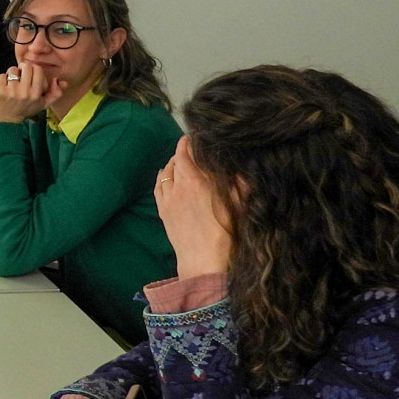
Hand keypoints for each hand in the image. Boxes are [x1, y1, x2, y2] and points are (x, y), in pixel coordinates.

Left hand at [0, 62, 64, 123]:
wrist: (7, 121)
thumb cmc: (25, 110)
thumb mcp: (43, 104)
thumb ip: (55, 94)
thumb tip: (60, 81)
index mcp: (36, 93)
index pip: (38, 69)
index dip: (34, 69)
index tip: (31, 75)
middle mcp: (25, 91)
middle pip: (26, 66)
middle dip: (23, 68)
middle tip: (21, 74)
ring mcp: (12, 91)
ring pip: (12, 69)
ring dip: (12, 73)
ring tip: (13, 81)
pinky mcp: (0, 91)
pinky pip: (2, 76)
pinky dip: (3, 79)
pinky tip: (5, 86)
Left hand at [154, 136, 232, 279]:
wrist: (203, 262)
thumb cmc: (225, 234)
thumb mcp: (239, 206)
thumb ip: (239, 184)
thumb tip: (239, 169)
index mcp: (195, 181)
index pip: (186, 153)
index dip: (189, 143)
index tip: (195, 137)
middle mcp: (177, 187)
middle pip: (174, 161)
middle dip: (182, 152)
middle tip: (191, 149)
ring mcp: (166, 199)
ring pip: (164, 173)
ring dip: (171, 165)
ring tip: (180, 161)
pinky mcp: (162, 211)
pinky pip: (158, 188)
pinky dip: (162, 178)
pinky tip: (167, 177)